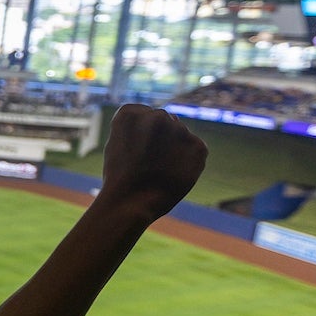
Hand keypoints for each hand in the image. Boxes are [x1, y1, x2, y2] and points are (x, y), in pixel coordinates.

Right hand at [99, 104, 207, 224]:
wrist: (130, 203)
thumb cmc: (119, 176)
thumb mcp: (118, 143)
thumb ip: (138, 127)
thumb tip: (168, 120)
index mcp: (132, 111)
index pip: (142, 115)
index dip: (137, 135)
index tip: (131, 152)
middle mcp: (158, 115)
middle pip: (162, 122)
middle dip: (158, 139)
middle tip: (145, 164)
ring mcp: (180, 130)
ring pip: (179, 135)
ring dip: (173, 149)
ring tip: (158, 170)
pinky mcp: (198, 146)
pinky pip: (195, 149)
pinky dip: (187, 161)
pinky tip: (172, 173)